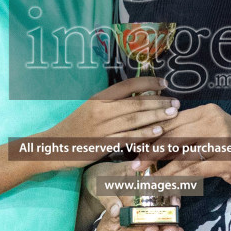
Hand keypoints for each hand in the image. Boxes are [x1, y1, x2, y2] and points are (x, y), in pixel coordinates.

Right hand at [37, 78, 179, 168]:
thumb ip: (111, 105)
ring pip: (133, 118)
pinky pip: (127, 137)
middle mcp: (100, 109)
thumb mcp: (91, 110)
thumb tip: (138, 98)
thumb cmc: (75, 129)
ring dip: (156, 115)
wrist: (53, 147)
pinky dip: (144, 134)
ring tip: (172, 114)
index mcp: (99, 98)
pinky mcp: (101, 144)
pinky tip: (158, 132)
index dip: (148, 83)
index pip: (128, 85)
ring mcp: (101, 127)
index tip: (164, 84)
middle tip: (176, 102)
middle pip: (134, 102)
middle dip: (158, 101)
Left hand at [138, 103, 230, 195]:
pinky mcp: (227, 161)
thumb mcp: (213, 134)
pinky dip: (178, 180)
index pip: (171, 121)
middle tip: (134, 166)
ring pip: (182, 156)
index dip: (150, 135)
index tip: (133, 147)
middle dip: (150, 152)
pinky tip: (167, 188)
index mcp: (207, 111)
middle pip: (173, 136)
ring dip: (161, 170)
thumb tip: (154, 143)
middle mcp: (214, 122)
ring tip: (146, 181)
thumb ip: (188, 135)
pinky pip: (195, 171)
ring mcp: (222, 141)